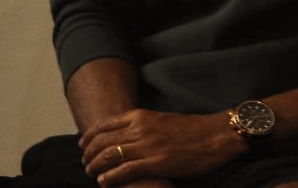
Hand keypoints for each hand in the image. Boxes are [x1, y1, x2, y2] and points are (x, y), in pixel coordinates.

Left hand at [78, 109, 241, 185]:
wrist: (215, 135)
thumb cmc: (191, 130)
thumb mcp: (161, 120)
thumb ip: (142, 126)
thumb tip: (126, 136)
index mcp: (140, 116)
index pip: (105, 125)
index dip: (90, 136)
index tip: (83, 144)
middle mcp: (139, 128)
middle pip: (103, 141)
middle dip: (89, 153)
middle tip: (85, 163)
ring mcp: (147, 146)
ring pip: (110, 155)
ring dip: (96, 166)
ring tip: (91, 173)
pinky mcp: (156, 163)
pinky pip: (125, 170)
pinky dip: (111, 177)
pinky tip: (104, 182)